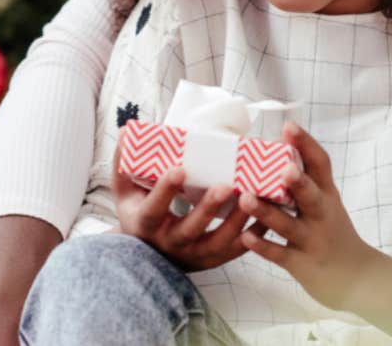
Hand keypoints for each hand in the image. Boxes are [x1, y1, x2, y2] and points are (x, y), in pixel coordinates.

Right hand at [112, 143, 259, 271]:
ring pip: (218, 242)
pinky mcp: (213, 260)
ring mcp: (193, 255)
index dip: (165, 191)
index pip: (153, 209)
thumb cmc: (139, 213)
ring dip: (237, 221)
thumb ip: (124, 162)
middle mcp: (168, 244)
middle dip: (208, 209)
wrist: (149, 254)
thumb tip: (126, 131)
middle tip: (226, 185)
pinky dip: (253, 235)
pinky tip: (267, 216)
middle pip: (189, 230)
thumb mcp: (126, 191)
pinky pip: (236, 251)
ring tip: (253, 196)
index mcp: (145, 224)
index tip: (179, 169)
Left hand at [238, 122, 378, 312]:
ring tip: (246, 198)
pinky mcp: (302, 264)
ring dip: (267, 212)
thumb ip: (307, 182)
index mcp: (327, 195)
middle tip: (284, 167)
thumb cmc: (332, 232)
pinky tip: (245, 236)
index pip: (320, 165)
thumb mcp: (327, 203)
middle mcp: (322, 215)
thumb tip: (277, 151)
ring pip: (289, 226)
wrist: (356, 276)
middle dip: (298, 182)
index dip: (306, 144)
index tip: (288, 126)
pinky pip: (280, 254)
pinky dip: (263, 246)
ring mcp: (312, 240)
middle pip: (312, 196)